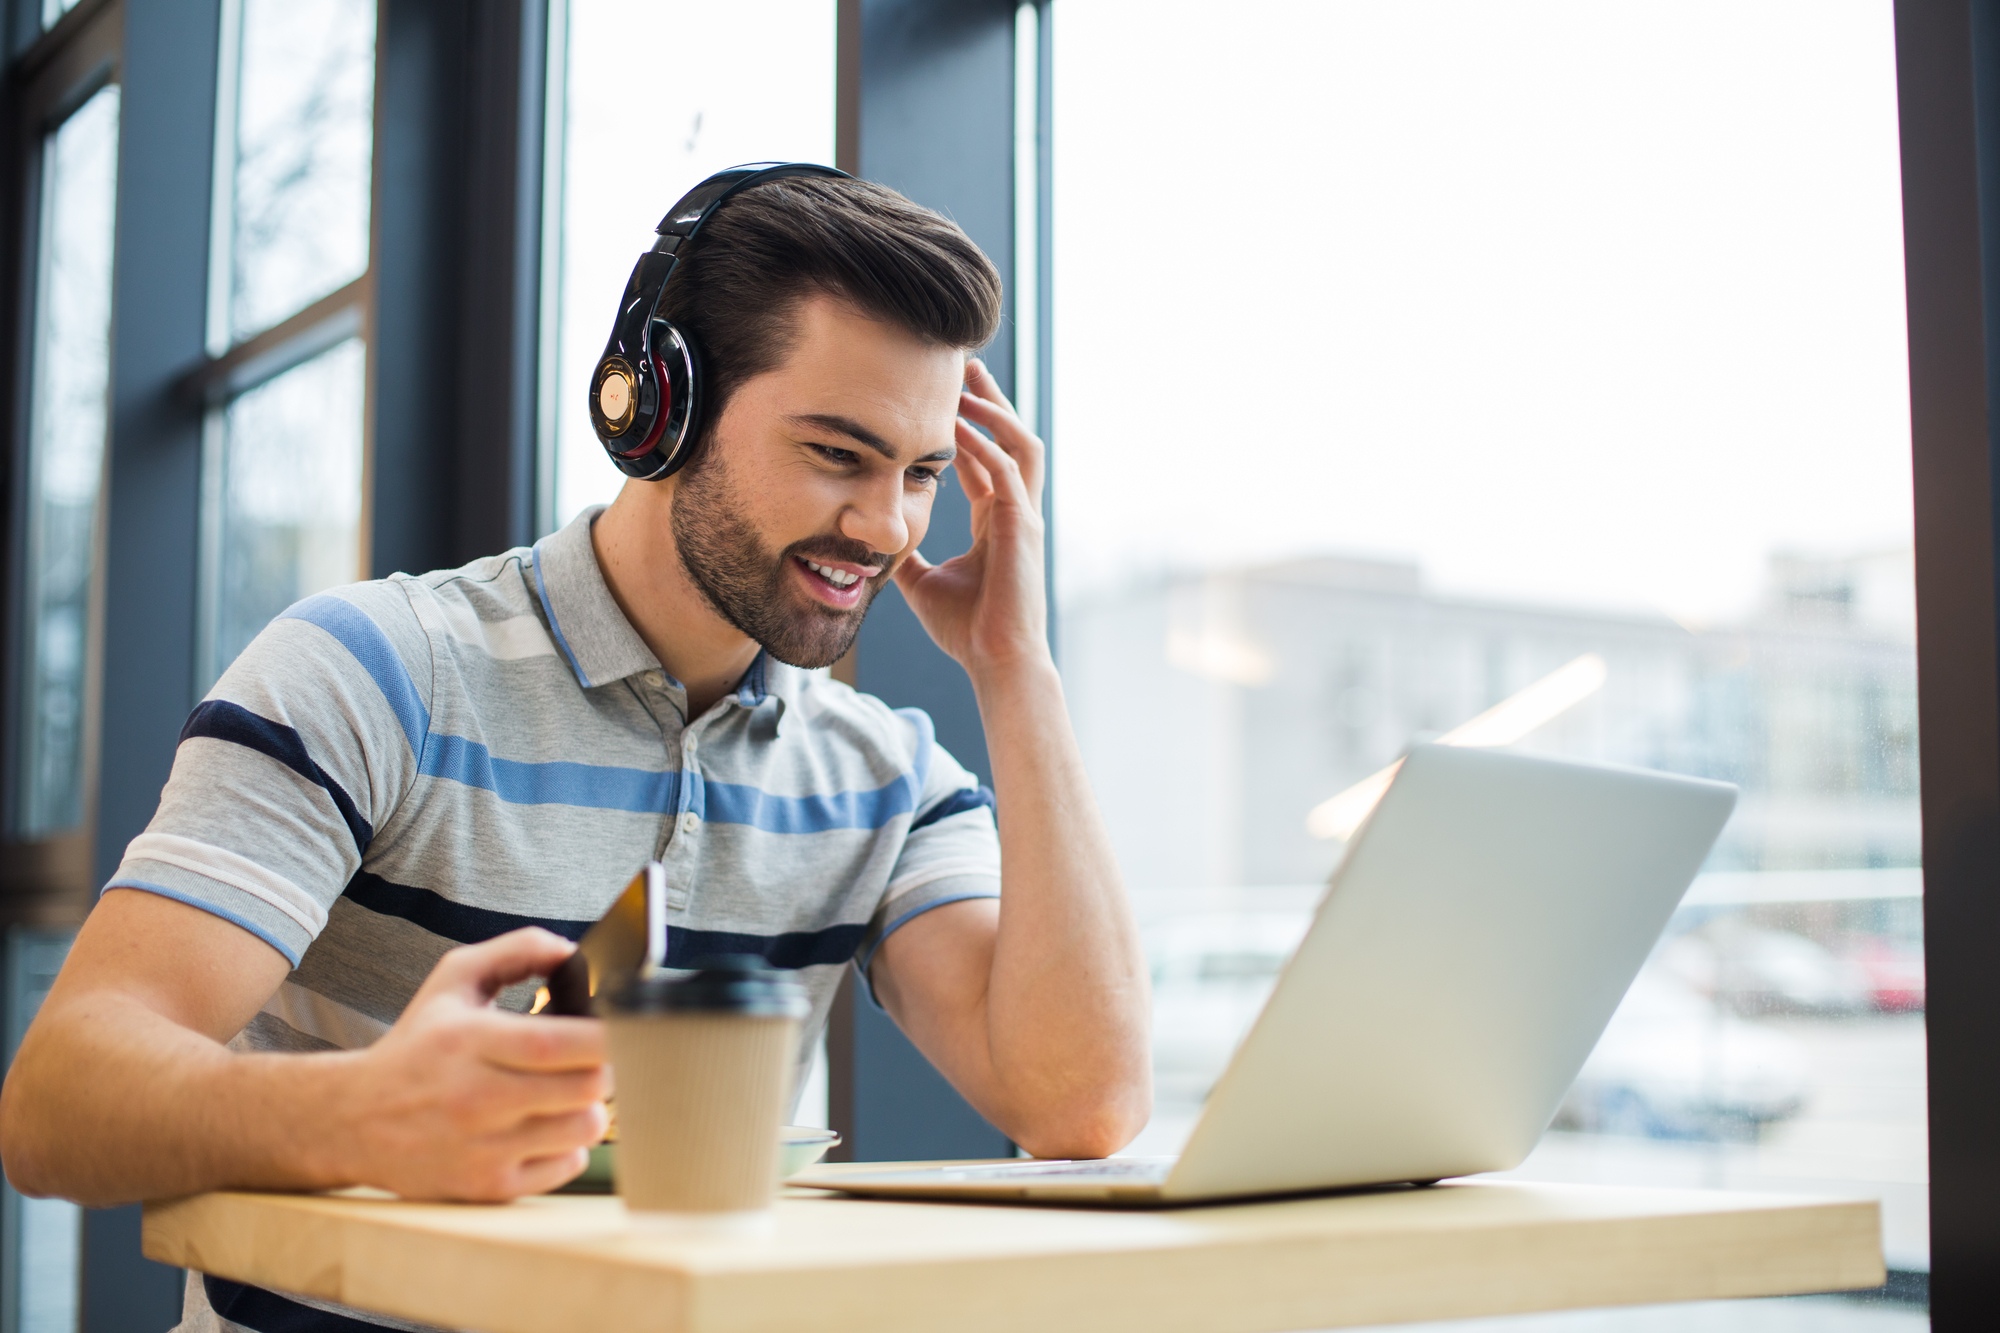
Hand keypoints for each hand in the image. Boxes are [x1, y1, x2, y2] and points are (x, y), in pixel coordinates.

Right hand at [325, 928, 608, 1200]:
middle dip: (606, 1065)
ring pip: (586, 1127)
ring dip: (591, 1104)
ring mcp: (484, 1148)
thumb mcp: (453, 980)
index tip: (616, 1024)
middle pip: (587, 1086)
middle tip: (593, 1057)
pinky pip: (568, 1166)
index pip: (559, 1043)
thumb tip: (572, 950)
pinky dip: (570, 1144)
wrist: (353, 1120)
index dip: (605, 1034)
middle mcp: (477, 1098)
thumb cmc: (417, 1046)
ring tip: (568, 1091)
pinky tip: (546, 1125)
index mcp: (471, 1041)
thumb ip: (516, 950)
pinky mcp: (489, 1186)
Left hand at [894, 359, 1051, 683]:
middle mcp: (1016, 512)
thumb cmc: (966, 629)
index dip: (969, 429)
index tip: (946, 399)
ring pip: (1020, 445)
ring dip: (995, 411)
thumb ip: (907, 557)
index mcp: (997, 523)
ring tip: (969, 382)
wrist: (994, 661)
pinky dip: (984, 443)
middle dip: (990, 401)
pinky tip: (958, 425)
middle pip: (1010, 439)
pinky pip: (1005, 470)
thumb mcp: (923, 583)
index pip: (986, 461)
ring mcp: (1024, 517)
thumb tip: (879, 544)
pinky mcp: (1022, 526)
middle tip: (966, 366)